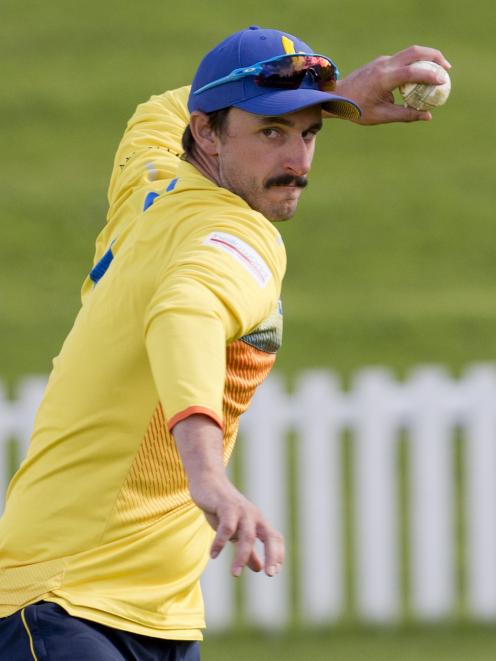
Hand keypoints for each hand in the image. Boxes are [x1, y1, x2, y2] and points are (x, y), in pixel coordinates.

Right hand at [191, 474, 284, 577]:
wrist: (208, 482)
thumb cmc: (223, 509)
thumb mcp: (237, 531)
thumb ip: (248, 550)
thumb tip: (258, 569)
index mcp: (259, 521)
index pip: (276, 538)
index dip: (278, 554)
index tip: (274, 572)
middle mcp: (254, 516)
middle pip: (269, 536)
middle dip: (271, 555)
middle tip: (269, 574)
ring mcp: (241, 510)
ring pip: (247, 536)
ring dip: (242, 556)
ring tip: (235, 574)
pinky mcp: (226, 506)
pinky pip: (227, 528)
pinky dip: (220, 543)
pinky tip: (213, 555)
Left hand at [332, 45, 451, 124]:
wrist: (336, 97)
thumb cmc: (357, 110)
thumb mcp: (382, 116)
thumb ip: (406, 115)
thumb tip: (427, 116)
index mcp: (383, 79)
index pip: (412, 72)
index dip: (430, 75)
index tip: (444, 81)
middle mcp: (384, 65)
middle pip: (415, 52)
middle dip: (434, 57)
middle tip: (447, 69)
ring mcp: (382, 61)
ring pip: (410, 52)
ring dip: (426, 57)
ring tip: (438, 70)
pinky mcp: (381, 61)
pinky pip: (402, 59)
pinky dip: (415, 63)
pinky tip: (420, 76)